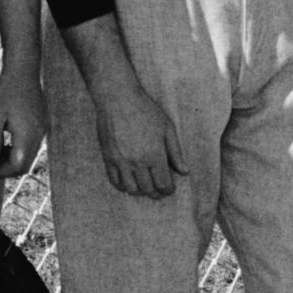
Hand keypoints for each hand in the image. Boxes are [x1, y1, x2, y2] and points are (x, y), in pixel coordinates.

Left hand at [0, 64, 46, 179]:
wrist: (23, 69)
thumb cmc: (5, 90)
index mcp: (27, 134)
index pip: (18, 165)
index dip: (2, 171)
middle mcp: (38, 134)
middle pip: (25, 163)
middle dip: (7, 167)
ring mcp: (42, 128)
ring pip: (29, 155)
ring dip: (13, 158)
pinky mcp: (42, 123)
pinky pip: (32, 144)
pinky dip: (19, 148)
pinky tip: (6, 139)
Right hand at [96, 72, 181, 199]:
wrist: (118, 99)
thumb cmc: (145, 110)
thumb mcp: (167, 128)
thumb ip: (176, 152)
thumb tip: (184, 172)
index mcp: (154, 154)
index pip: (163, 184)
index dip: (169, 190)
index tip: (170, 188)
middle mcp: (137, 161)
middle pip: (148, 189)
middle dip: (156, 194)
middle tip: (160, 192)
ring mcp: (121, 161)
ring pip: (131, 189)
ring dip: (140, 192)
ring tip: (145, 187)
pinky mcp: (108, 158)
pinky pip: (114, 181)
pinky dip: (123, 186)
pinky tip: (129, 182)